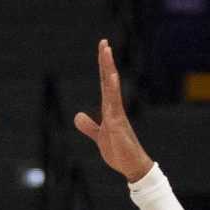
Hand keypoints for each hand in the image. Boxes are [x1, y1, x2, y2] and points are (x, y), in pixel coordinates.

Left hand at [71, 38, 155, 181]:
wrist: (132, 167)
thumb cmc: (119, 152)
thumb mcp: (99, 137)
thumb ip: (89, 126)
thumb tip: (77, 116)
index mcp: (110, 110)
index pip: (105, 83)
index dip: (103, 67)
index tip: (103, 49)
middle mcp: (115, 108)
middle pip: (109, 80)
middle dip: (106, 61)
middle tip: (104, 42)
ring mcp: (117, 115)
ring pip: (111, 88)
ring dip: (109, 70)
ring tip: (107, 52)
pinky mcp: (117, 125)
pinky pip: (114, 105)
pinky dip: (113, 90)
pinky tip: (111, 78)